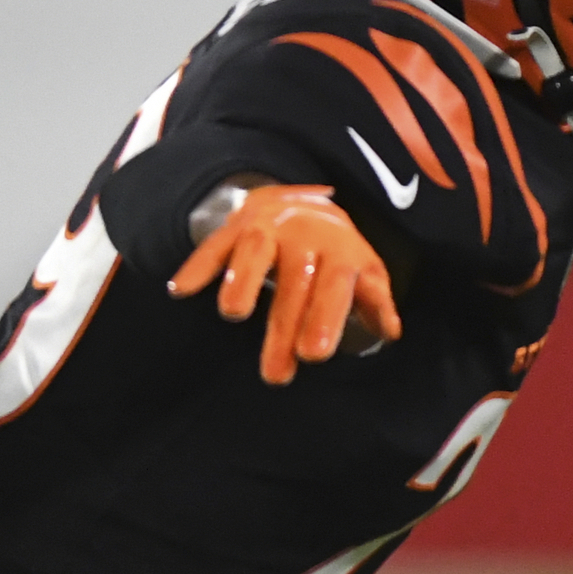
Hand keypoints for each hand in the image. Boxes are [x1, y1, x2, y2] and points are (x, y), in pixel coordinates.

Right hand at [168, 184, 401, 383]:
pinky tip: (181, 290)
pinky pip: (215, 245)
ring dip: (242, 280)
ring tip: (233, 315)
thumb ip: (375, 302)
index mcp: (342, 251)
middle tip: (275, 373)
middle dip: (284, 327)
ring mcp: (268, 228)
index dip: (325, 319)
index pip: (335, 286)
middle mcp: (305, 236)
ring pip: (255, 252)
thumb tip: (390, 332)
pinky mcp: (235, 227)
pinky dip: (198, 266)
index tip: (313, 356)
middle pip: (295, 283)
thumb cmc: (336, 253)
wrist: (302, 200)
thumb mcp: (364, 271)